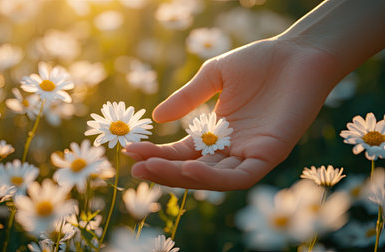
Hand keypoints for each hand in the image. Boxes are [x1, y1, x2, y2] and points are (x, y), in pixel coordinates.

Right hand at [124, 38, 339, 190]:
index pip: (182, 152)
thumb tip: (156, 118)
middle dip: (163, 171)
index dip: (157, 154)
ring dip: (181, 178)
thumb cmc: (259, 62)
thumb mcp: (214, 76)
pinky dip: (214, 178)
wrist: (299, 53)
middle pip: (193, 170)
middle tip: (136, 168)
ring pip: (213, 179)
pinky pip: (239, 176)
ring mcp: (250, 154)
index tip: (131, 150)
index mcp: (216, 134)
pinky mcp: (269, 155)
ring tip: (152, 168)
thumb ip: (188, 98)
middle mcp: (231, 149)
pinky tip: (190, 169)